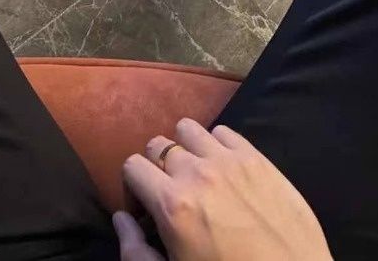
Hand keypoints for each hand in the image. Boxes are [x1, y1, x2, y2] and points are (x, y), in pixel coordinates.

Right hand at [114, 118, 331, 260]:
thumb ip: (136, 252)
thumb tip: (120, 218)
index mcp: (172, 205)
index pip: (132, 166)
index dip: (134, 188)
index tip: (145, 209)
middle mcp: (197, 173)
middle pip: (158, 145)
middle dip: (157, 168)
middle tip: (171, 194)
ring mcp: (229, 160)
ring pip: (189, 129)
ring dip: (186, 149)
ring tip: (197, 176)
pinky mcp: (257, 158)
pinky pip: (224, 131)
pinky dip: (217, 146)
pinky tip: (225, 172)